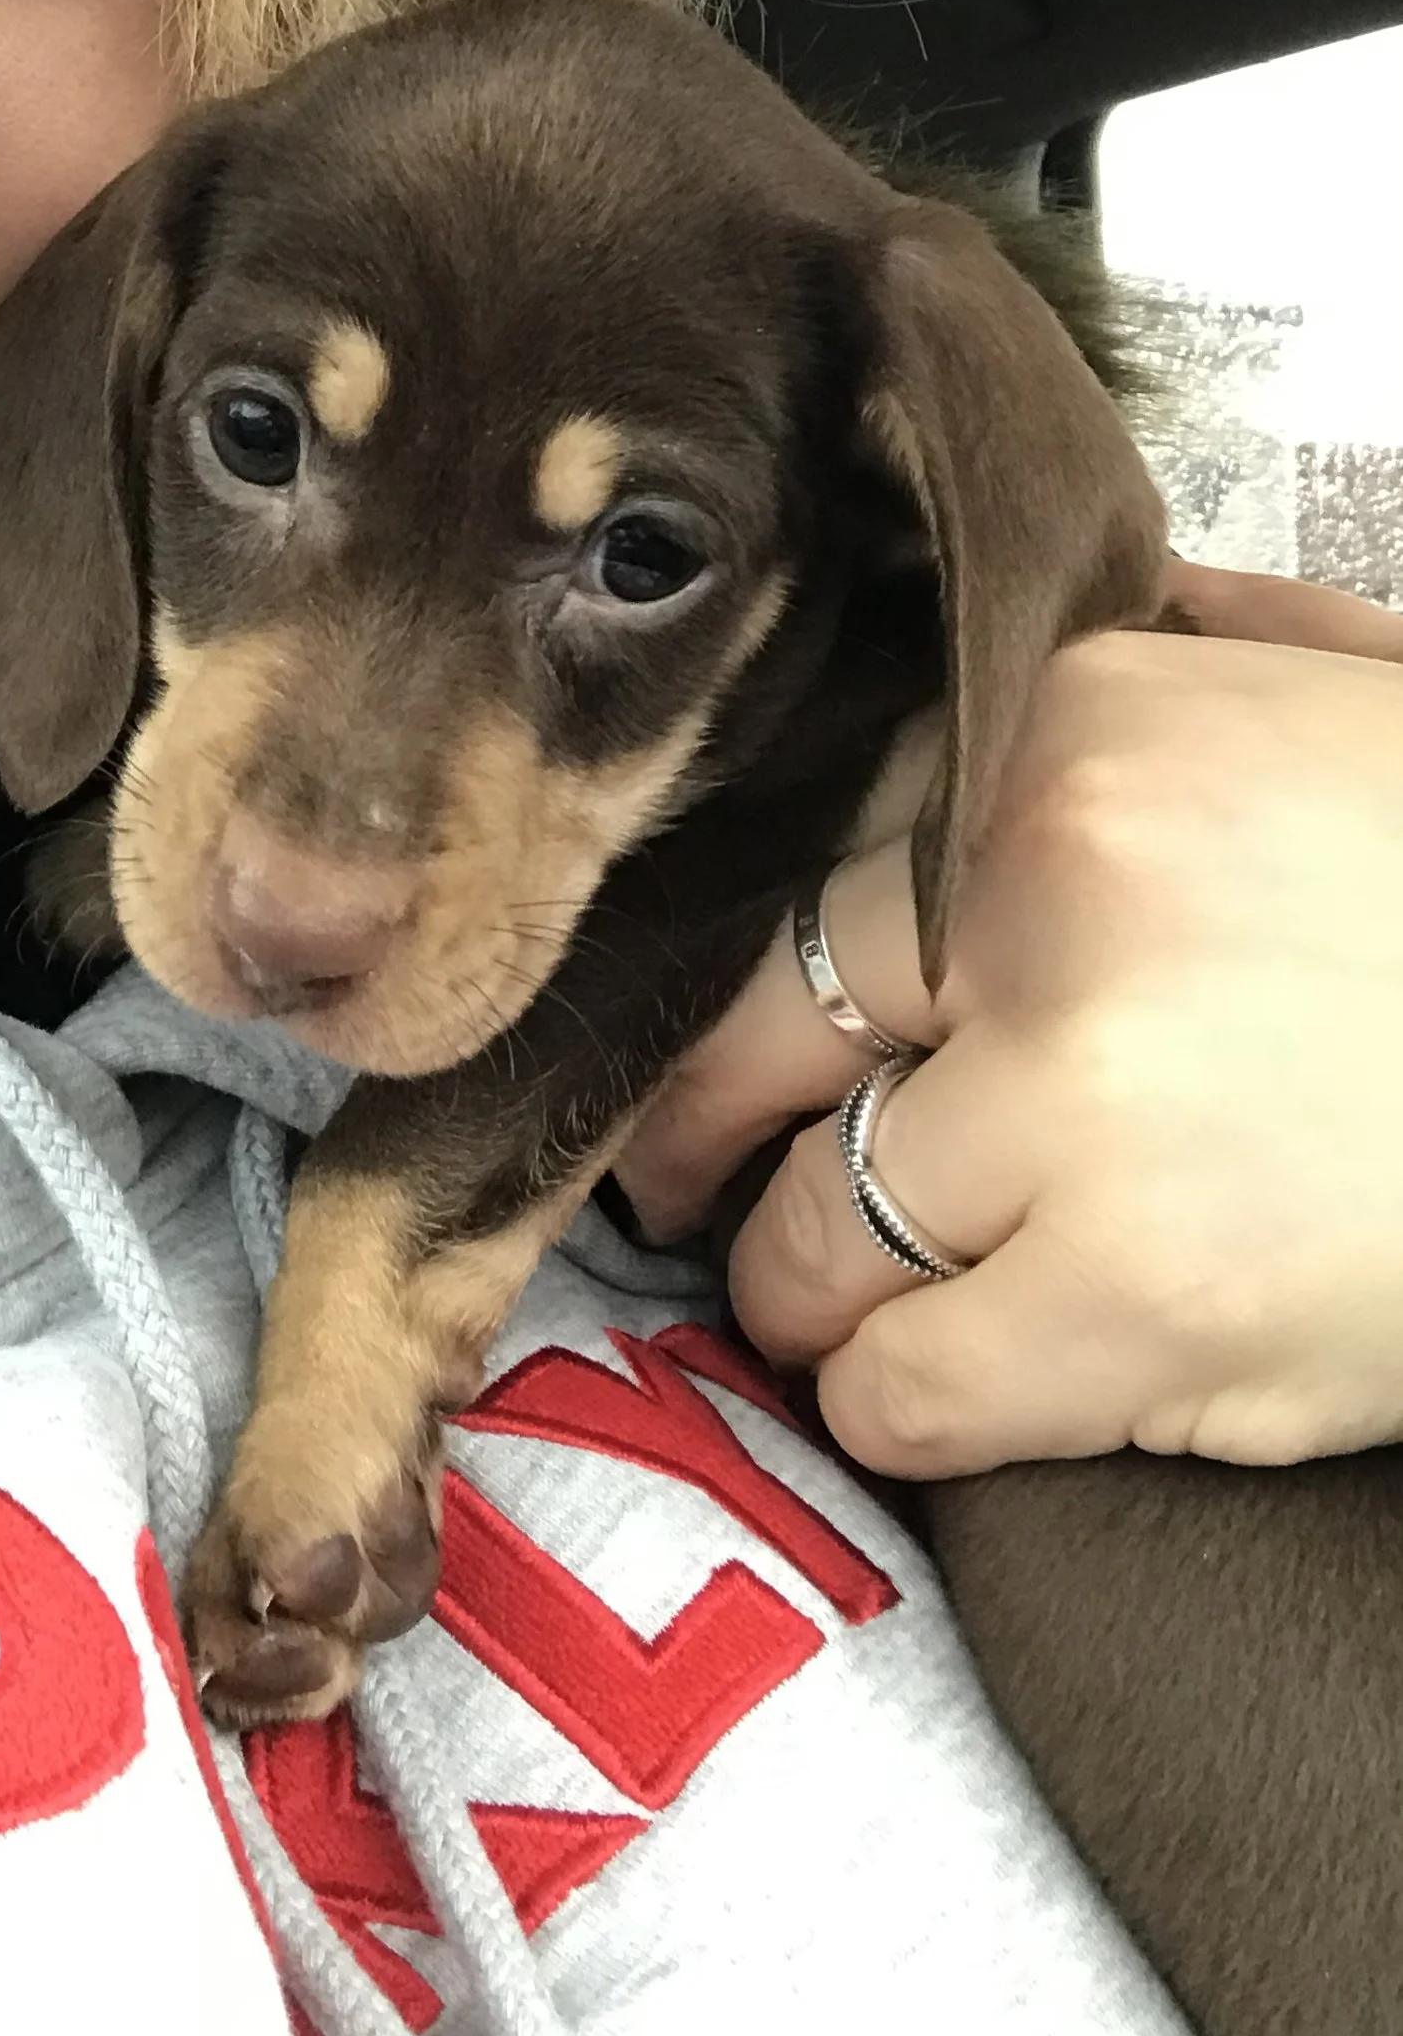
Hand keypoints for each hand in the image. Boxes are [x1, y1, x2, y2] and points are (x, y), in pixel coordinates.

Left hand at [614, 563, 1402, 1478]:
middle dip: (711, 1142)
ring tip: (837, 1305)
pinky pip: (908, 1383)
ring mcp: (1082, 1094)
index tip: (718, 1052)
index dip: (743, 985)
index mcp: (1078, 729)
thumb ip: (1199, 659)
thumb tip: (1084, 632)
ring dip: (805, 1291)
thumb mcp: (1351, 694)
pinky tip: (936, 1388)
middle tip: (697, 1189)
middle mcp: (1046, 888)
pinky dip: (897, 1403)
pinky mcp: (1140, 1293)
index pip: (812, 871)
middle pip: (760, 1045)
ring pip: (810, 1233)